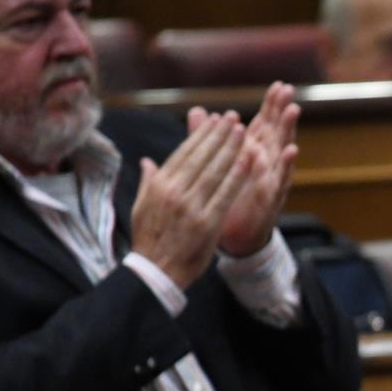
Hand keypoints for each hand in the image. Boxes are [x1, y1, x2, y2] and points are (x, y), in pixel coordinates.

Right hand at [129, 109, 248, 289]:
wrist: (156, 273)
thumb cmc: (150, 240)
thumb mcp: (142, 207)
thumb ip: (149, 182)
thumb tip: (148, 161)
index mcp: (160, 186)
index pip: (184, 154)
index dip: (201, 135)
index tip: (214, 121)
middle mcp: (174, 192)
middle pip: (201, 157)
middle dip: (218, 135)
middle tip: (233, 118)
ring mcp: (191, 207)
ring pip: (214, 171)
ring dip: (230, 149)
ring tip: (242, 131)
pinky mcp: (207, 223)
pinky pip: (225, 194)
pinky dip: (237, 175)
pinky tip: (249, 160)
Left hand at [196, 82, 300, 257]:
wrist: (232, 239)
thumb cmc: (226, 201)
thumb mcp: (214, 165)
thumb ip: (206, 138)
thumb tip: (197, 111)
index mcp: (252, 155)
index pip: (263, 125)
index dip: (271, 106)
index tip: (278, 85)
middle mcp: (264, 166)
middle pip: (275, 133)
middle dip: (282, 111)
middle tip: (288, 89)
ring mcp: (269, 182)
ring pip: (281, 152)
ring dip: (288, 131)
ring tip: (293, 110)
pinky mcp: (269, 200)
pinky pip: (279, 181)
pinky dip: (285, 165)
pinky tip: (291, 150)